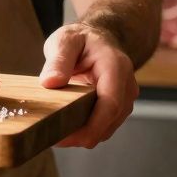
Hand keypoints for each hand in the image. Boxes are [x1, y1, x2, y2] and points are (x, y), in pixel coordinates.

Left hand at [38, 23, 138, 148]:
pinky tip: (65, 128)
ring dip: (83, 135)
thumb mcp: (65, 41)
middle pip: (109, 121)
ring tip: (54, 132)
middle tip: (50, 137)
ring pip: (106, 129)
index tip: (67, 137)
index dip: (91, 126)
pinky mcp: (118, 108)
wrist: (99, 39)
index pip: (110, 104)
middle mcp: (127, 85)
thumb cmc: (82, 39)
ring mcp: (125, 99)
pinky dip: (86, 131)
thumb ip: (58, 60)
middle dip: (82, 135)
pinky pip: (103, 126)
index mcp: (116, 67)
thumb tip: (50, 82)